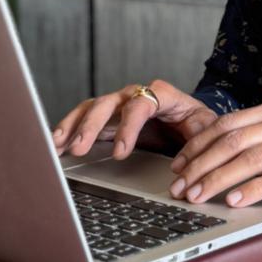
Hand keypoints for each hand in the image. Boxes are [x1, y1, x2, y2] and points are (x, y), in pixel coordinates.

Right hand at [51, 80, 216, 159]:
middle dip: (92, 126)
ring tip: (57, 145)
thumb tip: (186, 166)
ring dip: (73, 126)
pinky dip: (69, 130)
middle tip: (80, 148)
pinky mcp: (108, 118)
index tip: (119, 153)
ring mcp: (119, 105)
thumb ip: (198, 140)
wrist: (192, 117)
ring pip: (92, 108)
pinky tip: (57, 144)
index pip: (141, 105)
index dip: (128, 128)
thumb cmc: (197, 122)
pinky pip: (85, 118)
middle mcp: (136, 95)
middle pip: (109, 103)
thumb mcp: (205, 128)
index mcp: (162, 95)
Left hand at [168, 98, 261, 207]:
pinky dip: (253, 189)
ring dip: (216, 179)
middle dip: (198, 165)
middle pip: (230, 141)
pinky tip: (236, 200)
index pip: (226, 123)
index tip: (179, 162)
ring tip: (196, 196)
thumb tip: (235, 149)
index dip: (198, 143)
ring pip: (248, 158)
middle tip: (178, 186)